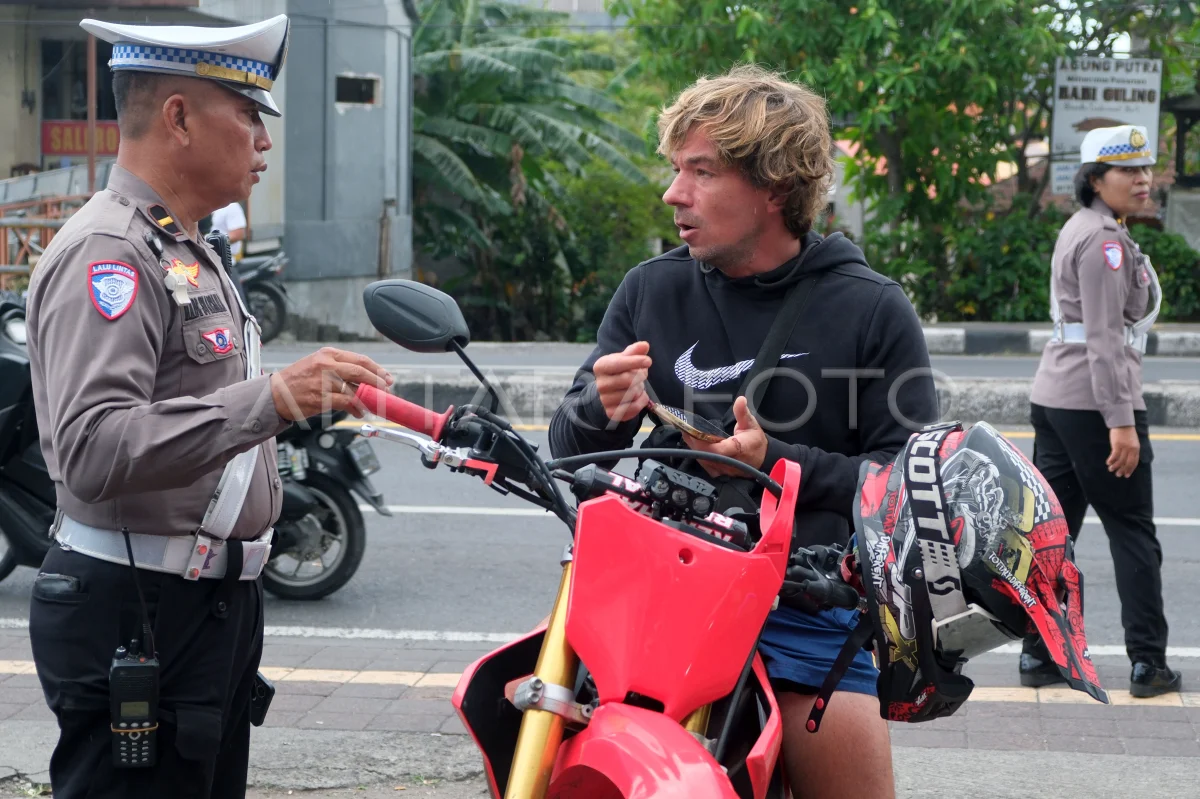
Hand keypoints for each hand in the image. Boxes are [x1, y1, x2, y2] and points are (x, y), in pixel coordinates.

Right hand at [270, 347, 392, 420]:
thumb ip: (340, 368)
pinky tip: (360, 412)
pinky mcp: (321, 399)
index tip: (387, 377)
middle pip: (361, 372)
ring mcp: (323, 382)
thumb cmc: (298, 379)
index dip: (377, 370)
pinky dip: (357, 408)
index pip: (360, 360)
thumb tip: (366, 379)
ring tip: (374, 404)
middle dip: (378, 382)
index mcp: (328, 354)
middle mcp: (327, 366)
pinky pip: (346, 403)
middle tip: (387, 390)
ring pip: (355, 389)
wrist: (275, 394)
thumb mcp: (318, 364)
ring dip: (369, 399)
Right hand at [593, 341, 651, 421]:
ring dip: (640, 389)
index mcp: (601, 366)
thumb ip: (634, 351)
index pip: (619, 364)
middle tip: (641, 375)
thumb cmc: (619, 371)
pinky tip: (639, 396)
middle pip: (628, 380)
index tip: (648, 361)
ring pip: (632, 394)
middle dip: (640, 377)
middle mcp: (600, 384)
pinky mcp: (612, 413)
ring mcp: (605, 400)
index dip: (635, 362)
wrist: (608, 392)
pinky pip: (634, 407)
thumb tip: (644, 345)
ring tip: (636, 386)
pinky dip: (641, 401)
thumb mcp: (624, 359)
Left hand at [683, 396, 767, 476]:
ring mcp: (722, 469)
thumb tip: (740, 400)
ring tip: (685, 432)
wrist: (762, 459)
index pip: (718, 449)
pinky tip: (692, 443)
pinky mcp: (718, 472)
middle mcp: (728, 462)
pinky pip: (704, 464)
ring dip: (693, 447)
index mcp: (737, 449)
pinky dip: (697, 453)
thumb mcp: (751, 424)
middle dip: (693, 441)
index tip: (692, 432)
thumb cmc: (755, 441)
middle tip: (684, 427)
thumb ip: (743, 413)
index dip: (704, 443)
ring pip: (702, 459)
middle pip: (706, 454)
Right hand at [1107, 425, 1139, 477]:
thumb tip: (1127, 459)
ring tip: (1111, 470)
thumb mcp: (1133, 442)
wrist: (1123, 423)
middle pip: (1128, 463)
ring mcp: (1125, 447)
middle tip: (1118, 475)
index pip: (1134, 462)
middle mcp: (1132, 449)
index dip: (1130, 469)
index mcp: (1136, 449)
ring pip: (1120, 460)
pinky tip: (1108, 463)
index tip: (1126, 475)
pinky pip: (1114, 455)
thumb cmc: (1127, 433)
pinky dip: (1111, 460)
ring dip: (1115, 466)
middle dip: (1123, 470)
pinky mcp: (1117, 445)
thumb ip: (1131, 450)